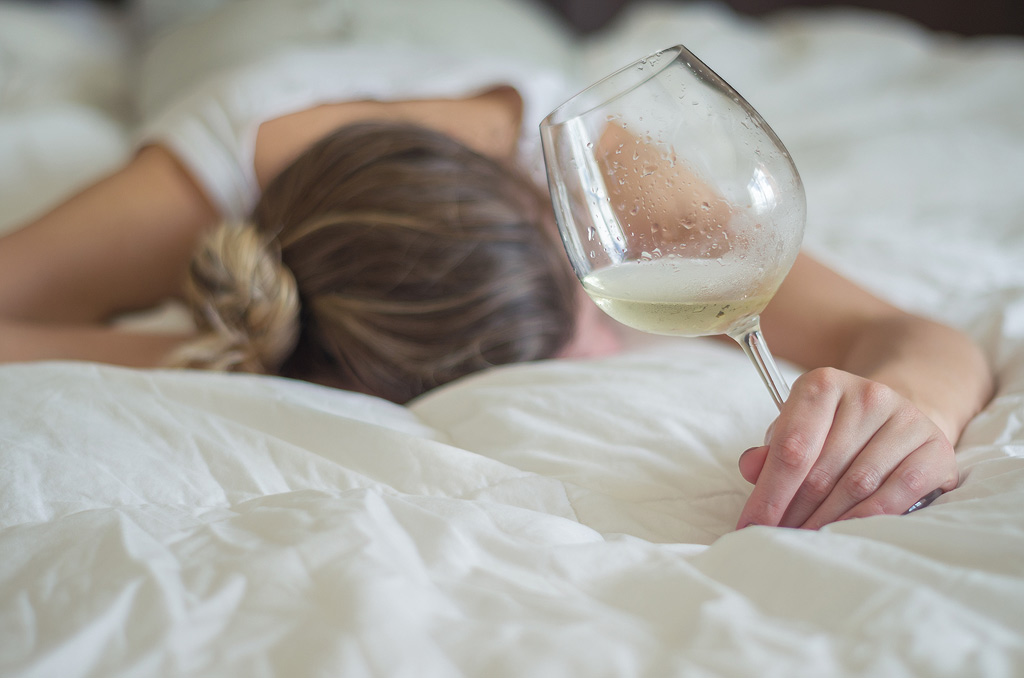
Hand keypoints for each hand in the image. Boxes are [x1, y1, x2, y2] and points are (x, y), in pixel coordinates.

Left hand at [735, 367, 958, 529]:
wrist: (897, 420)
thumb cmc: (835, 432)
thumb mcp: (800, 429)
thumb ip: (773, 450)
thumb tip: (751, 468)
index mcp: (824, 384)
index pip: (791, 444)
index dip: (768, 491)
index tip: (749, 524)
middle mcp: (868, 395)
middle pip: (821, 469)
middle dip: (792, 512)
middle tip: (775, 539)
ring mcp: (906, 420)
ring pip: (857, 485)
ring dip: (825, 521)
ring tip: (804, 541)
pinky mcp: (934, 448)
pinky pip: (896, 494)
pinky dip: (867, 520)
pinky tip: (845, 535)